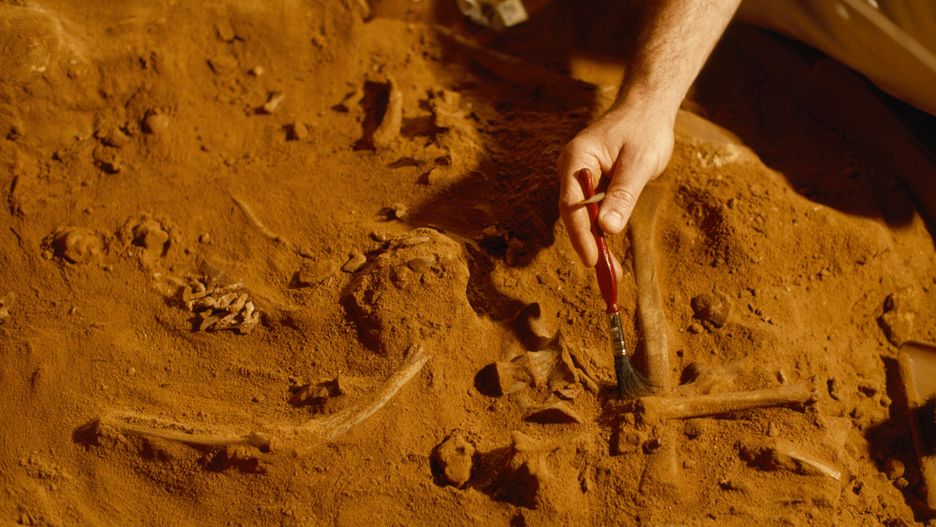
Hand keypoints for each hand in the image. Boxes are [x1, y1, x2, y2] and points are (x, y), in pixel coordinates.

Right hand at [557, 98, 674, 269]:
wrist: (647, 109)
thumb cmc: (643, 130)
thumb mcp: (638, 163)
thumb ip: (623, 195)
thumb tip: (608, 230)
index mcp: (576, 160)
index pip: (571, 204)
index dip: (580, 235)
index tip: (592, 260)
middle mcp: (572, 170)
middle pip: (574, 214)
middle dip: (589, 244)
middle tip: (606, 275)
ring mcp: (581, 177)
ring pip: (584, 216)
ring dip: (596, 241)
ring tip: (612, 271)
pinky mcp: (593, 183)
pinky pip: (594, 210)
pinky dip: (603, 229)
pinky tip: (611, 249)